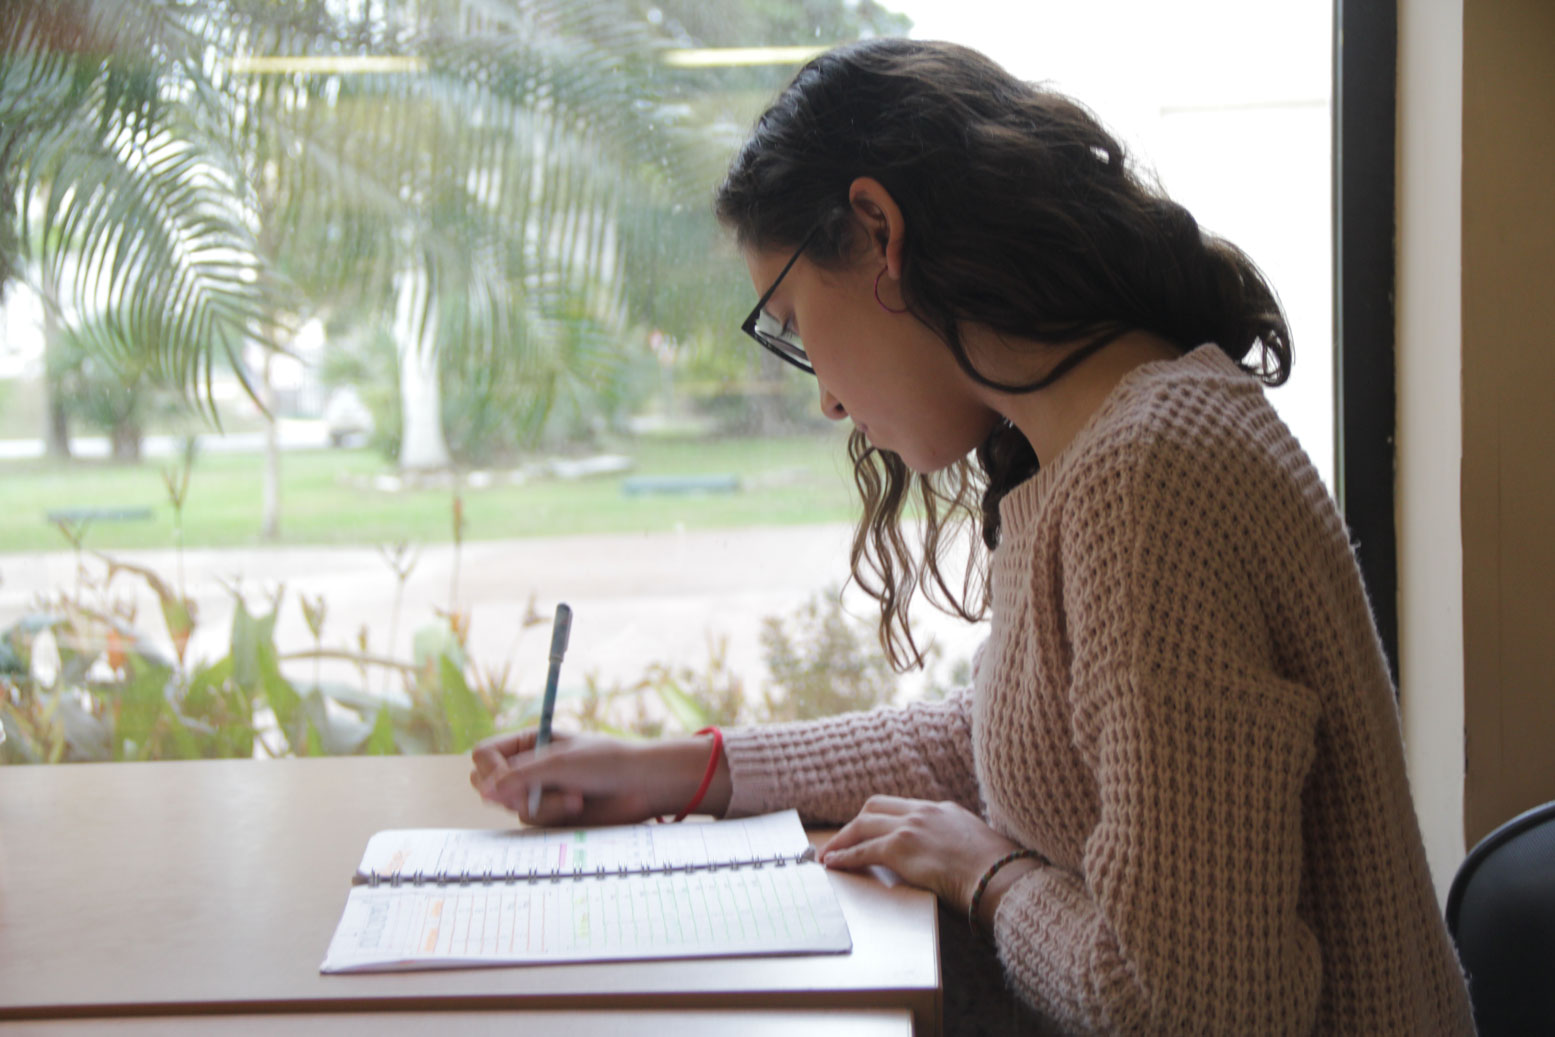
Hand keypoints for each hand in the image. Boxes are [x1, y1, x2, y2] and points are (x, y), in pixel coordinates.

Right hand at [470, 728, 727, 827]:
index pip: (484, 755)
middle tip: (535, 793)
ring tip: (576, 797)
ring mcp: (537, 792)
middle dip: (513, 792)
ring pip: (512, 807)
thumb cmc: (605, 763)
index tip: (506, 782)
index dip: (489, 771)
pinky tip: (578, 806)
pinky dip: (553, 816)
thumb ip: (519, 776)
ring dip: (543, 805)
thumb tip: (483, 790)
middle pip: (490, 784)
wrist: (642, 787)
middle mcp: (528, 767)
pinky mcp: (551, 815)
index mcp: (528, 742)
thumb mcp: (559, 762)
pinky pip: (532, 823)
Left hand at [819, 795, 1027, 914]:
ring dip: (842, 839)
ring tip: (828, 854)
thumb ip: (959, 843)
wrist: (1000, 874)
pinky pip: (863, 850)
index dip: (880, 819)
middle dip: (855, 823)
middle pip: (875, 807)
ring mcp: (911, 827)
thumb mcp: (978, 844)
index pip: (902, 807)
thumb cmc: (997, 869)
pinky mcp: (900, 848)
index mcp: (943, 809)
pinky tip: (834, 864)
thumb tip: (953, 859)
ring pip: (863, 825)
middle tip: (841, 840)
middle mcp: (923, 812)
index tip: (868, 830)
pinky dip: (845, 856)